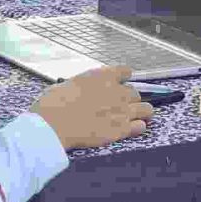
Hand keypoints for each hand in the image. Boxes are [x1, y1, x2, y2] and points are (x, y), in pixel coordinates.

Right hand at [33, 67, 152, 149]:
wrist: (54, 124)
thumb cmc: (54, 104)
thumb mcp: (67, 83)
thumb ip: (83, 85)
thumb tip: (82, 89)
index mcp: (103, 76)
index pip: (125, 71)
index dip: (123, 78)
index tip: (120, 82)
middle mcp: (117, 91)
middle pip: (135, 92)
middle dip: (129, 98)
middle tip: (121, 104)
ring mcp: (122, 111)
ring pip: (146, 109)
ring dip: (141, 112)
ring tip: (136, 116)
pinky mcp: (121, 130)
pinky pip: (140, 127)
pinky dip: (137, 127)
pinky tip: (131, 128)